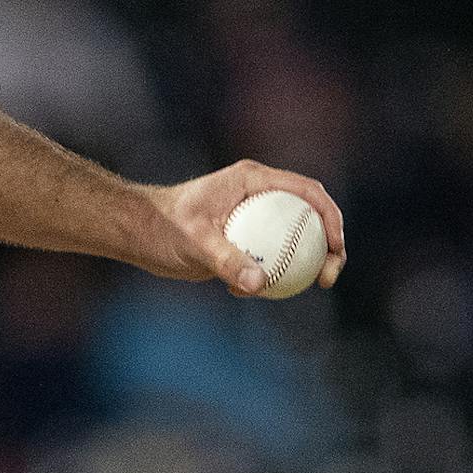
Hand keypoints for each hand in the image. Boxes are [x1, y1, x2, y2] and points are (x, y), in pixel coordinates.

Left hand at [142, 161, 344, 294]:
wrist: (137, 234)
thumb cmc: (161, 227)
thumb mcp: (194, 242)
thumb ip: (226, 260)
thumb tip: (259, 285)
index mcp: (253, 180)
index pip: (308, 192)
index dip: (331, 217)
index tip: (336, 248)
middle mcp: (259, 195)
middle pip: (310, 216)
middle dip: (329, 245)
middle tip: (329, 277)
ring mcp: (253, 217)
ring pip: (294, 239)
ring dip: (305, 263)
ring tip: (310, 287)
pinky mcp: (244, 238)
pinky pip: (271, 256)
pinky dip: (273, 274)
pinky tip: (252, 292)